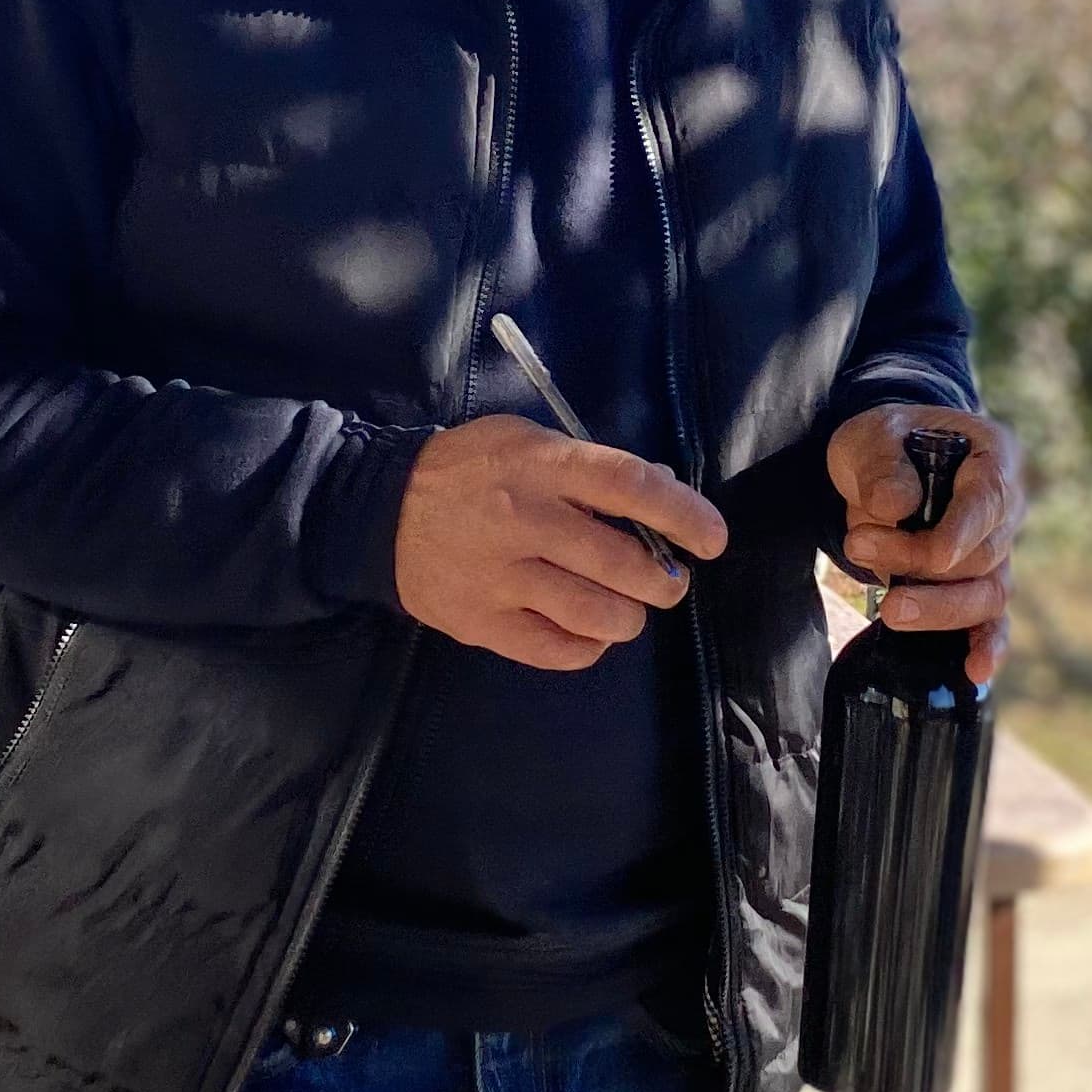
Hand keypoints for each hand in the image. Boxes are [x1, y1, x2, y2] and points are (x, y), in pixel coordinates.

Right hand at [394, 417, 726, 671]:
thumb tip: (666, 496)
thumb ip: (591, 468)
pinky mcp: (482, 622)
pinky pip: (557, 649)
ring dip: (629, 617)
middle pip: (622, 562)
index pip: (630, 488)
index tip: (712, 539)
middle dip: (663, 581)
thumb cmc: (470, 470)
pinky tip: (587, 631)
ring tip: (627, 609)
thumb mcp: (528, 441)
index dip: (684, 515)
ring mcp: (501, 577)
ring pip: (596, 615)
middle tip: (667, 582)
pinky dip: (588, 646)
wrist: (379, 512)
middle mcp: (524, 520)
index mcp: (541, 465)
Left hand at [828, 404, 1023, 685]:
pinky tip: (975, 672)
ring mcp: (998, 551)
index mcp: (995, 456)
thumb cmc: (886, 442)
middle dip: (920, 561)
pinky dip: (987, 646)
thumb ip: (883, 463)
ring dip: (939, 608)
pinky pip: (992, 621)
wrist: (883, 464)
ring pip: (988, 594)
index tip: (931, 556)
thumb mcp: (873, 433)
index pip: (991, 498)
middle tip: (858, 546)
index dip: (963, 532)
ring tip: (888, 609)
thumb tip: (895, 507)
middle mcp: (1009, 507)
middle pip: (983, 553)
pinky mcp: (979, 586)